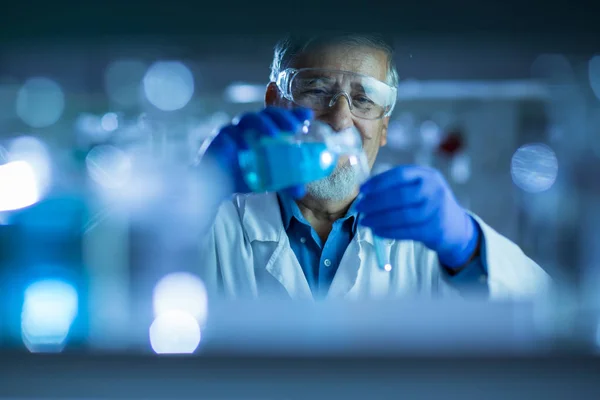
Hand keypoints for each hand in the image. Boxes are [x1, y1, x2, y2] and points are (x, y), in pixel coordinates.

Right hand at [200, 106, 312, 198]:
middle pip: (266, 114)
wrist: (216, 185)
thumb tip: (301, 191)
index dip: (293, 114)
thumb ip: (285, 182)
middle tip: (294, 128)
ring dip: (264, 124)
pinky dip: (239, 138)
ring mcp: (234, 130)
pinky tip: (247, 146)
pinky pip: (230, 134)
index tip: (308, 115)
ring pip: (249, 119)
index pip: (280, 118)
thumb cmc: (243, 175)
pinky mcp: (219, 138)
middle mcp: (249, 127)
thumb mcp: (268, 178)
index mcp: (263, 132)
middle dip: (281, 117)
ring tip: (275, 135)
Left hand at [355, 165, 479, 268]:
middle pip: (400, 196)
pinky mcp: (435, 229)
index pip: (400, 175)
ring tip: (365, 221)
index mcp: (428, 175)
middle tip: (359, 207)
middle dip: (375, 202)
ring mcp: (436, 210)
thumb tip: (364, 191)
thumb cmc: (428, 203)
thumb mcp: (420, 187)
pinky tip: (376, 231)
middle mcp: (434, 190)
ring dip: (379, 219)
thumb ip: (398, 186)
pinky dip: (388, 232)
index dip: (378, 182)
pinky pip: (407, 231)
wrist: (455, 226)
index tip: (361, 189)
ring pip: (402, 216)